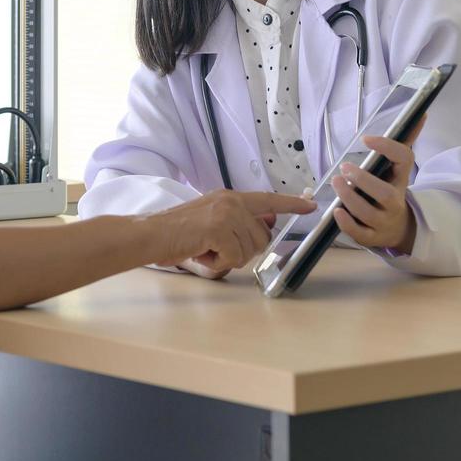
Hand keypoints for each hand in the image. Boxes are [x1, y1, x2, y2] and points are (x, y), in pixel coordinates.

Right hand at [154, 190, 315, 279]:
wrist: (151, 234)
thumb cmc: (177, 233)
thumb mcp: (211, 223)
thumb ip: (237, 225)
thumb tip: (264, 228)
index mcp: (229, 198)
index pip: (267, 200)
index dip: (290, 204)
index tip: (309, 205)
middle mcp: (231, 201)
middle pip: (262, 237)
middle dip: (243, 251)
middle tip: (216, 249)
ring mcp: (226, 213)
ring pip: (249, 250)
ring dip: (228, 258)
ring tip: (205, 249)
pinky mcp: (219, 228)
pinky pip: (235, 257)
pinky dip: (218, 262)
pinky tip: (202, 253)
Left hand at [331, 117, 424, 252]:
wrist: (398, 228)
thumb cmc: (390, 190)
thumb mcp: (398, 168)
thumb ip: (403, 142)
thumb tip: (421, 112)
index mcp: (401, 178)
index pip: (404, 160)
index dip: (387, 148)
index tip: (366, 139)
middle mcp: (394, 201)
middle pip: (385, 193)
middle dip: (363, 180)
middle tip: (344, 166)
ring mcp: (383, 221)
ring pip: (368, 213)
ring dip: (349, 198)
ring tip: (336, 182)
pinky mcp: (371, 236)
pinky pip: (360, 234)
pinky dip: (347, 223)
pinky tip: (335, 211)